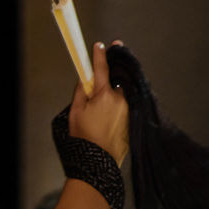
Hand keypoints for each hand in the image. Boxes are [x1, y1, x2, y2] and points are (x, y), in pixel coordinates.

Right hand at [68, 41, 129, 161]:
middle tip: (99, 90)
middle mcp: (121, 99)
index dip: (100, 55)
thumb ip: (81, 91)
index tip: (100, 45)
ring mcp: (129, 110)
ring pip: (122, 94)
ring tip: (102, 114)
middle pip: (116, 81)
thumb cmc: (84, 138)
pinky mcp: (133, 119)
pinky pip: (127, 106)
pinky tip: (109, 120)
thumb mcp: (75, 112)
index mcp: (105, 95)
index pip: (101, 69)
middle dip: (108, 81)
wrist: (98, 163)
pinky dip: (120, 108)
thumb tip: (85, 80)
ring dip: (114, 96)